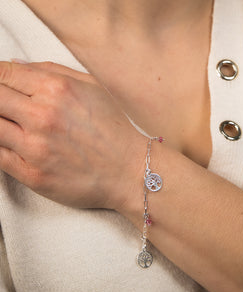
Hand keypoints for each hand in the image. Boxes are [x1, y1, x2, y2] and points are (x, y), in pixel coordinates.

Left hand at [0, 61, 145, 208]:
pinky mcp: (32, 175)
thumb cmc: (114, 130)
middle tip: (10, 108)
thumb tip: (15, 66)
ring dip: (1, 124)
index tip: (2, 85)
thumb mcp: (93, 88)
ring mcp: (35, 148)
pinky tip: (15, 144)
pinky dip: (1, 147)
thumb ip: (52, 70)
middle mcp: (43, 117)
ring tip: (18, 127)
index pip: (3, 73)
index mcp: (57, 90)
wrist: (130, 171)